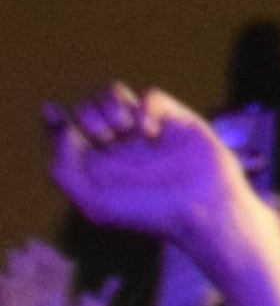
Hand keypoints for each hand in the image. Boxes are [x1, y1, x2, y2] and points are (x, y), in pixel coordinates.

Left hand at [0, 241, 97, 305]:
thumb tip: (96, 290)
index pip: (53, 285)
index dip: (50, 264)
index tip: (46, 246)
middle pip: (29, 290)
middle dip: (28, 268)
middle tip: (25, 247)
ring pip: (12, 304)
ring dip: (11, 283)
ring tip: (10, 265)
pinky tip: (0, 293)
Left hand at [47, 88, 279, 275]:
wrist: (200, 210)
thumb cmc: (148, 213)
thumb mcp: (94, 201)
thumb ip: (66, 167)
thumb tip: (58, 123)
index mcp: (96, 163)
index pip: (67, 129)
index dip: (57, 121)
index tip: (53, 113)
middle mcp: (118, 143)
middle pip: (87, 106)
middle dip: (91, 116)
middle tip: (108, 138)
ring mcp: (145, 128)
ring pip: (114, 92)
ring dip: (112, 106)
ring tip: (124, 130)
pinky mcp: (174, 118)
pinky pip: (150, 95)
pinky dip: (145, 109)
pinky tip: (151, 134)